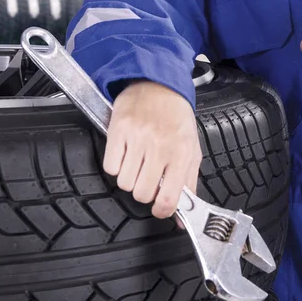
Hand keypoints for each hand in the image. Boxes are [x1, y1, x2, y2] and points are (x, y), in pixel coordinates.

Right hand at [103, 80, 201, 220]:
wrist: (158, 84)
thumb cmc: (176, 118)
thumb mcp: (192, 149)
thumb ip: (188, 183)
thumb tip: (181, 216)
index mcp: (181, 153)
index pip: (169, 198)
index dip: (162, 210)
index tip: (159, 208)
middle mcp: (159, 147)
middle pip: (141, 193)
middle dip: (143, 192)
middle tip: (148, 178)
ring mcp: (137, 139)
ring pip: (124, 183)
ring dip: (129, 178)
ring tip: (137, 163)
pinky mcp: (118, 131)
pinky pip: (109, 167)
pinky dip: (115, 166)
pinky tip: (125, 154)